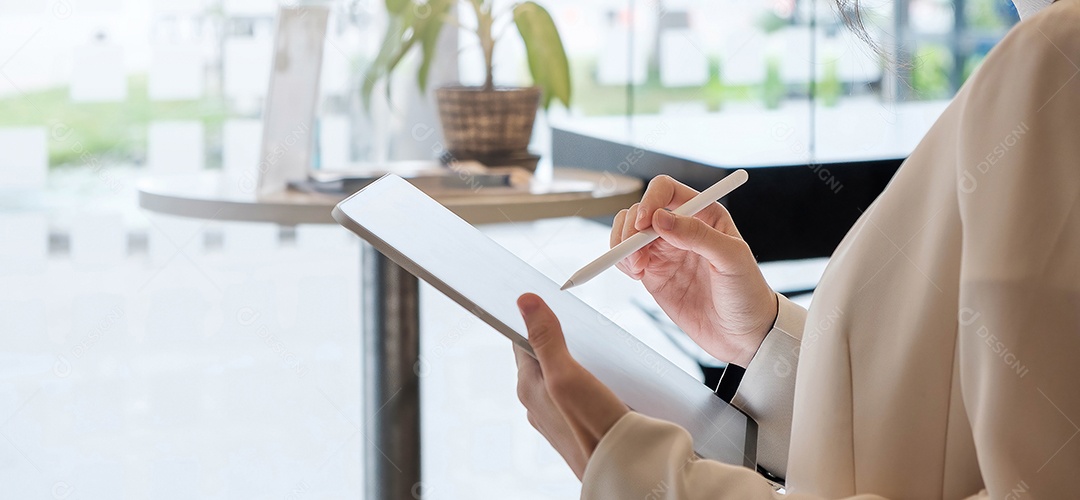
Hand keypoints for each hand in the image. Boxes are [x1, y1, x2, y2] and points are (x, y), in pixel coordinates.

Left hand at [514, 293, 628, 479]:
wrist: (621, 469)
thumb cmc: (592, 427)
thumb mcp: (567, 375)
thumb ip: (546, 339)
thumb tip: (525, 302)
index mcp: (528, 386)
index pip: (521, 340)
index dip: (533, 320)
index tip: (546, 304)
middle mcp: (537, 402)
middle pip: (543, 357)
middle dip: (560, 340)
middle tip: (581, 328)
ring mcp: (555, 416)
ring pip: (560, 376)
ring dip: (576, 363)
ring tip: (597, 355)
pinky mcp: (575, 426)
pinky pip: (575, 395)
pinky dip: (588, 383)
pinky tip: (606, 383)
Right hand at [613, 175, 777, 366]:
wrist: (744, 335)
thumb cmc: (748, 293)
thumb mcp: (732, 259)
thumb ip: (698, 235)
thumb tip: (660, 219)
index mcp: (704, 215)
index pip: (666, 190)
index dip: (649, 201)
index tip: (644, 224)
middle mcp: (681, 229)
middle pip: (640, 210)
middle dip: (631, 229)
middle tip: (635, 253)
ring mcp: (665, 251)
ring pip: (628, 232)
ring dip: (622, 247)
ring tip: (637, 268)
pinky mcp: (654, 274)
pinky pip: (627, 258)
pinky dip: (621, 263)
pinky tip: (636, 275)